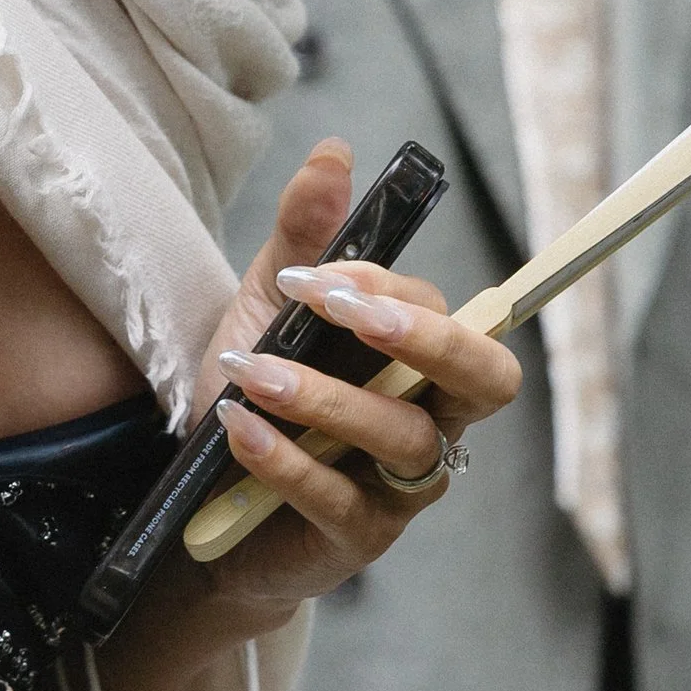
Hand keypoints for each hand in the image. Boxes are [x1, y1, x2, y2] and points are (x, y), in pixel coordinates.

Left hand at [181, 136, 521, 642]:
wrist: (203, 506)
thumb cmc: (257, 400)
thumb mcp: (269, 310)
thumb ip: (304, 239)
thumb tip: (335, 152)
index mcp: (422, 362)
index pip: (449, 316)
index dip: (388, 290)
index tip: (308, 277)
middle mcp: (433, 422)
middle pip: (486, 380)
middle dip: (424, 338)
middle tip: (348, 313)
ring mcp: (402, 487)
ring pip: (403, 439)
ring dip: (324, 398)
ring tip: (251, 375)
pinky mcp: (359, 538)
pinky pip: (339, 499)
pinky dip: (286, 460)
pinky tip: (238, 429)